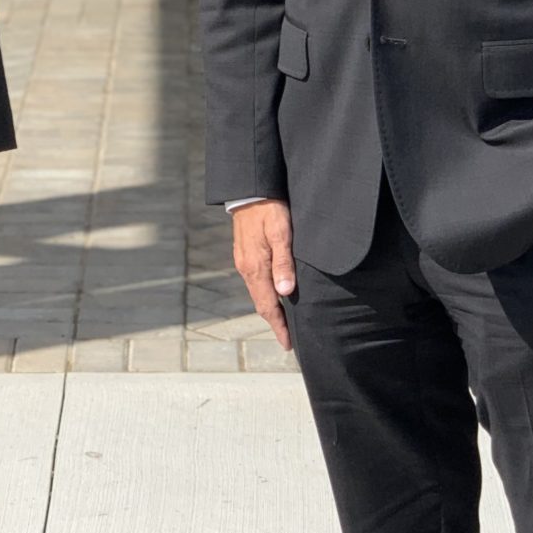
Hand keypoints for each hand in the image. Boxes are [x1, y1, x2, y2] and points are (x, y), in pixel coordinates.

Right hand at [232, 200, 295, 349]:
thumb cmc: (270, 209)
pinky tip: (274, 294)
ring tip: (283, 321)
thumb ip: (284, 263)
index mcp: (255, 267)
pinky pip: (255, 281)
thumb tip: (285, 293)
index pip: (267, 306)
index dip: (278, 326)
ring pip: (257, 292)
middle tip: (288, 338)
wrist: (249, 188)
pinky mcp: (245, 253)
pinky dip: (265, 294)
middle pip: (261, 303)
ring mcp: (244, 261)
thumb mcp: (281, 233)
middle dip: (274, 322)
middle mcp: (246, 268)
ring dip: (270, 309)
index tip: (288, 343)